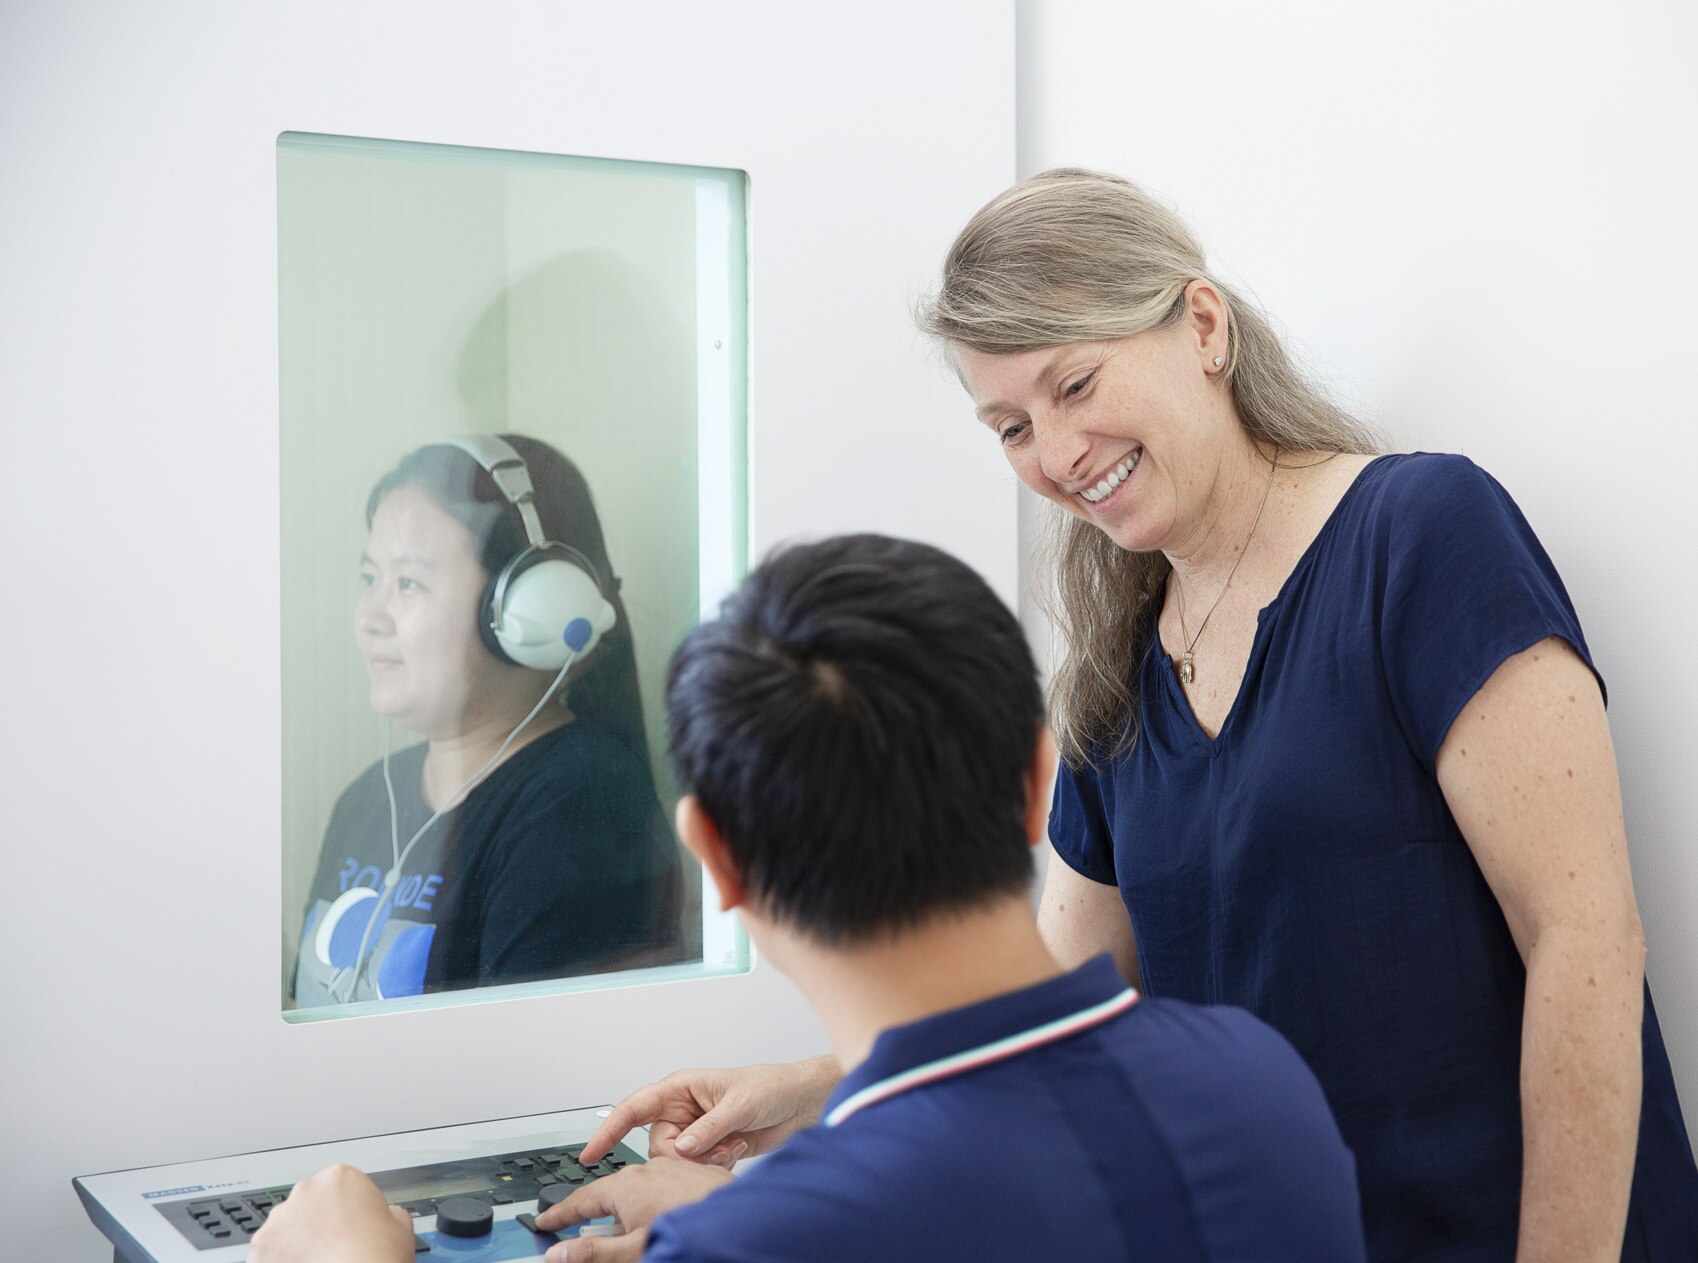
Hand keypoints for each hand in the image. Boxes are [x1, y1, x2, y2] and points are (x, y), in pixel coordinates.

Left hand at [247, 1164, 413, 1262]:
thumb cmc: (377, 1254)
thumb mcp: (401, 1226)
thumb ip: (390, 1212)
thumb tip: (390, 1215)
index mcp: (340, 1177)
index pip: (337, 1186)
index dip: (344, 1208)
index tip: (348, 1224)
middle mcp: (306, 1190)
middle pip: (307, 1202)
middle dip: (315, 1221)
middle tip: (332, 1245)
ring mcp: (280, 1217)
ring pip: (284, 1227)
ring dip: (295, 1240)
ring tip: (315, 1260)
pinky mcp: (261, 1245)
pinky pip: (267, 1251)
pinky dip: (279, 1260)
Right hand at [535, 1158, 731, 1261]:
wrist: (749, 1218)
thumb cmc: (697, 1230)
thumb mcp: (636, 1248)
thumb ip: (595, 1252)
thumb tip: (559, 1255)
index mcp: (628, 1184)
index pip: (583, 1200)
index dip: (561, 1215)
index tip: (545, 1223)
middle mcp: (649, 1170)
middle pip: (611, 1194)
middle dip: (596, 1212)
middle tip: (579, 1228)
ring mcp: (674, 1170)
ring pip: (640, 1190)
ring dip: (630, 1210)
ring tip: (628, 1228)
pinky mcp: (695, 1174)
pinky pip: (665, 1188)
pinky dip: (655, 1205)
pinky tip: (665, 1217)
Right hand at [579, 1056, 840, 1167]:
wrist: (799, 1103)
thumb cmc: (770, 1087)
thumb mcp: (738, 1105)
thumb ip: (707, 1129)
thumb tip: (680, 1149)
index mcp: (681, 1088)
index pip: (634, 1108)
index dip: (609, 1130)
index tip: (590, 1153)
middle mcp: (683, 1110)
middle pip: (657, 1145)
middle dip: (681, 1156)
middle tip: (714, 1148)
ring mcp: (695, 1130)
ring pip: (676, 1161)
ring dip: (703, 1162)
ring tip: (732, 1147)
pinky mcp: (709, 1148)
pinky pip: (696, 1168)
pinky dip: (715, 1166)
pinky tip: (736, 1151)